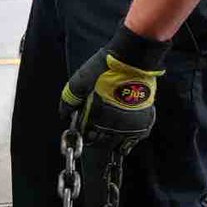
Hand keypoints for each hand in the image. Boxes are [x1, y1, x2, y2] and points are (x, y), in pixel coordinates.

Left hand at [60, 22, 169, 149]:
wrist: (132, 61)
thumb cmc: (104, 68)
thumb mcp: (79, 81)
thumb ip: (69, 100)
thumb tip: (63, 114)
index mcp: (94, 117)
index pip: (85, 136)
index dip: (83, 133)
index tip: (84, 128)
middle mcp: (112, 126)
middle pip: (100, 143)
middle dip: (96, 138)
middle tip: (96, 130)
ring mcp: (128, 127)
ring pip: (116, 145)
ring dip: (111, 140)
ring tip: (109, 131)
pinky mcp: (143, 123)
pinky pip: (133, 141)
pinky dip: (127, 140)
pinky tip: (123, 132)